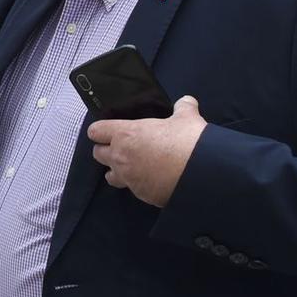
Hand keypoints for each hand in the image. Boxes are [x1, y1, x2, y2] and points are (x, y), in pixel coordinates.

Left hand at [86, 97, 207, 207]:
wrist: (201, 173)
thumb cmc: (187, 140)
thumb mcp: (187, 118)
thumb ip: (183, 107)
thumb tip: (186, 102)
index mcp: (125, 134)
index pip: (95, 131)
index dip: (100, 130)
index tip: (109, 130)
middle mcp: (120, 156)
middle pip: (98, 154)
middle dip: (106, 150)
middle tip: (123, 147)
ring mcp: (128, 178)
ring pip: (109, 175)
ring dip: (116, 170)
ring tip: (133, 166)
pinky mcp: (140, 194)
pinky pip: (131, 189)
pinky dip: (137, 184)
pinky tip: (151, 179)